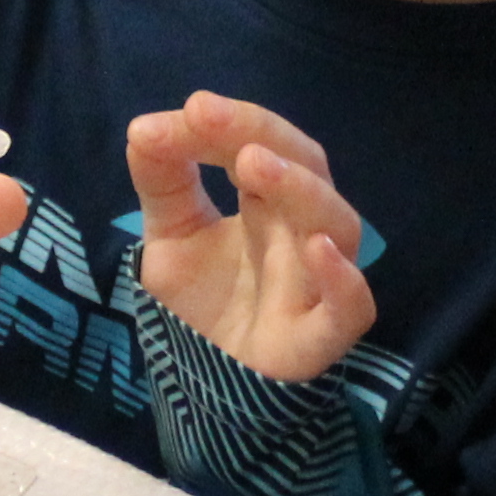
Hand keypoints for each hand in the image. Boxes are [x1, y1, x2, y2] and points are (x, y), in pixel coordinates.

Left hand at [126, 92, 377, 381]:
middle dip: (264, 136)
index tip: (192, 108)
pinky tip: (315, 250)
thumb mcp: (170, 236)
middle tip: (208, 117)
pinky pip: (352, 307)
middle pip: (308, 169)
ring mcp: (318, 283)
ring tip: (253, 163)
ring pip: (339, 227)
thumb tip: (143, 128)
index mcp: (269, 202)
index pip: (264, 145)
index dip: (233, 122)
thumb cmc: (205, 304)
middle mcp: (302, 232)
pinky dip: (343, 278)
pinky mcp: (321, 338)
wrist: (210, 387)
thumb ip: (162, 183)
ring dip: (301, 189)